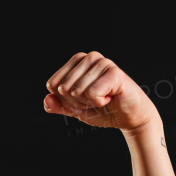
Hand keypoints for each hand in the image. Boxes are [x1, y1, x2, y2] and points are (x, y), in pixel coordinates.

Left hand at [43, 51, 157, 133]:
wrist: (129, 117)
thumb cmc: (103, 110)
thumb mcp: (75, 110)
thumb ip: (58, 105)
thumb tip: (46, 100)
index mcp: (77, 62)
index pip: (53, 84)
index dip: (65, 100)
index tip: (83, 99)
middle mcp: (89, 57)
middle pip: (63, 88)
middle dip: (77, 103)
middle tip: (96, 100)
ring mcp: (102, 62)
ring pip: (77, 91)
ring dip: (89, 103)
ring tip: (104, 98)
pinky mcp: (114, 72)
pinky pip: (91, 93)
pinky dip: (99, 102)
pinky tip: (111, 97)